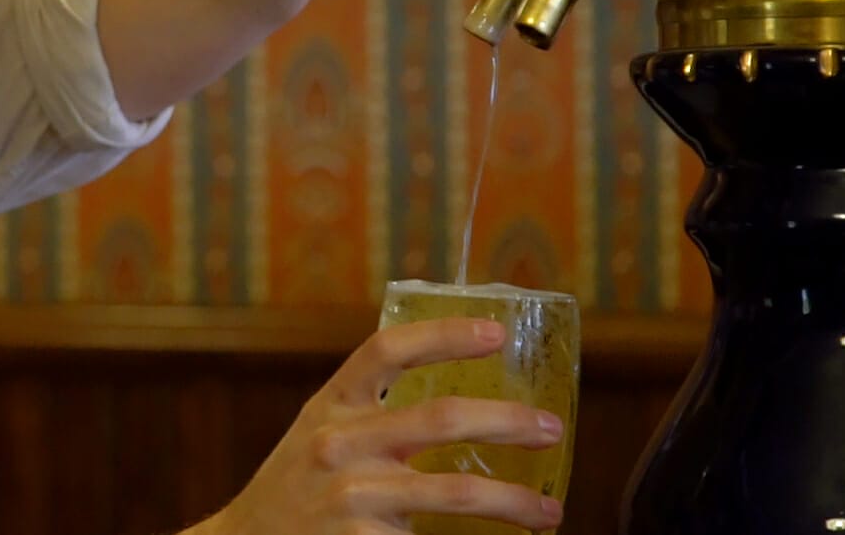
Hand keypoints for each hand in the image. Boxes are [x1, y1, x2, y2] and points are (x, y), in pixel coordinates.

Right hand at [195, 319, 565, 534]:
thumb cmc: (294, 491)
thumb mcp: (320, 437)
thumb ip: (370, 418)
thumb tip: (461, 409)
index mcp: (331, 406)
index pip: (387, 350)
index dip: (444, 335)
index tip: (496, 333)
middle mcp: (339, 444)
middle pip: (440, 419)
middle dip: (508, 421)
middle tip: (550, 428)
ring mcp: (350, 497)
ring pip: (454, 490)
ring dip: (513, 500)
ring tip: (549, 512)